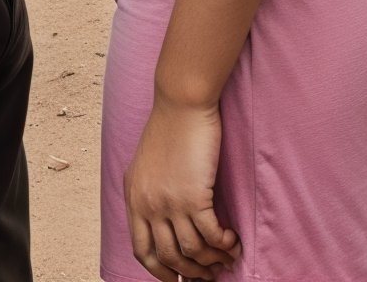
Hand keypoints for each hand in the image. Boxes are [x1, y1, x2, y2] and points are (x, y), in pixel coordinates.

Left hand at [124, 97, 241, 280]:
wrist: (181, 102)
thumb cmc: (169, 127)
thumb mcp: (145, 164)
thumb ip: (149, 192)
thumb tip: (163, 220)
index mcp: (133, 198)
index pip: (142, 250)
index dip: (160, 271)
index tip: (176, 279)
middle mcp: (148, 205)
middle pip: (169, 257)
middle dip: (192, 273)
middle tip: (210, 274)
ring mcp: (169, 202)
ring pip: (192, 251)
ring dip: (212, 261)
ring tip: (227, 258)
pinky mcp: (193, 195)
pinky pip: (210, 235)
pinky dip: (223, 244)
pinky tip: (232, 241)